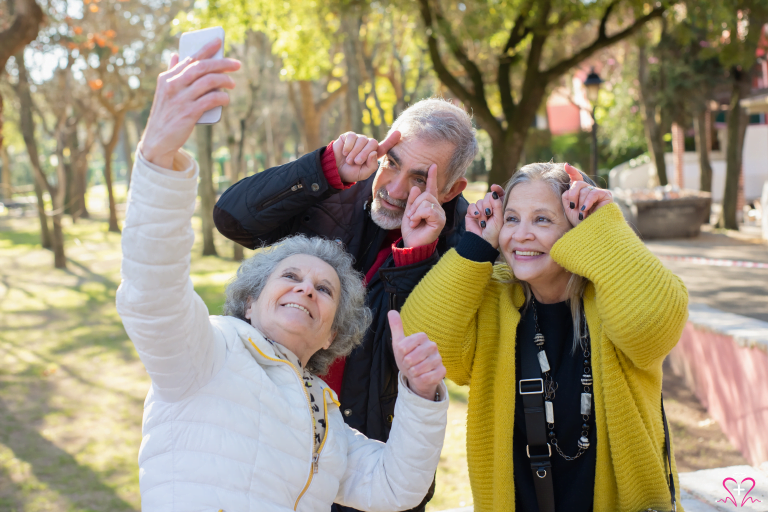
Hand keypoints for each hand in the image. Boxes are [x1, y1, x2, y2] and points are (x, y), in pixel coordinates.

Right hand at [140, 39, 240, 168]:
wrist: (158, 140)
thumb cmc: (166, 114)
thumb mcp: (164, 92)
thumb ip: (172, 73)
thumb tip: (175, 55)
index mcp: (167, 78)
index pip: (190, 58)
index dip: (206, 49)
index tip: (219, 41)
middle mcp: (173, 85)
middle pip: (201, 67)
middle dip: (221, 63)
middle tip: (236, 64)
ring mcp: (181, 99)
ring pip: (208, 81)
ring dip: (224, 80)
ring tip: (232, 83)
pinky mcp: (188, 113)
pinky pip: (211, 100)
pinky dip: (221, 97)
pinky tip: (226, 98)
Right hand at [332, 130, 400, 183]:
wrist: (335, 170)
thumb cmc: (351, 172)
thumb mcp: (363, 173)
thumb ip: (371, 166)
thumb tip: (374, 152)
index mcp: (374, 154)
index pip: (385, 146)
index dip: (391, 140)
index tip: (398, 133)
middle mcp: (368, 145)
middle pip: (373, 143)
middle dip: (364, 153)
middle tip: (356, 162)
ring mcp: (359, 139)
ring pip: (362, 140)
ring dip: (355, 152)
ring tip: (349, 160)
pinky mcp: (349, 136)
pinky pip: (352, 137)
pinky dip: (348, 146)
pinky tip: (344, 152)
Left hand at [388, 310, 445, 400]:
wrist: (416, 376)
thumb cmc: (407, 357)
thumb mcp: (399, 343)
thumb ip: (396, 327)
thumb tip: (391, 311)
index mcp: (422, 337)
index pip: (404, 346)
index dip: (401, 354)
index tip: (403, 355)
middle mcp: (432, 346)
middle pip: (410, 358)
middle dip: (406, 365)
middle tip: (408, 364)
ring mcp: (438, 359)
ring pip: (418, 369)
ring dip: (413, 373)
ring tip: (414, 370)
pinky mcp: (442, 371)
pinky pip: (427, 377)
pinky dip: (420, 379)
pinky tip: (421, 377)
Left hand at [401, 165, 444, 247]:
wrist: (412, 244)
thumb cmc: (411, 230)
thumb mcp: (409, 212)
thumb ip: (412, 200)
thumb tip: (415, 187)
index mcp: (429, 205)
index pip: (431, 188)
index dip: (432, 177)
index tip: (433, 166)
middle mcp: (437, 207)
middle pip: (425, 194)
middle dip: (414, 204)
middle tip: (411, 217)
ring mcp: (440, 213)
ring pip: (426, 201)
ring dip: (415, 211)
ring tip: (414, 221)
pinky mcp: (440, 220)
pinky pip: (428, 209)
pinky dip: (418, 215)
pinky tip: (416, 222)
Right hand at [465, 184, 504, 247]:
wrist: (482, 241)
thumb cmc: (494, 233)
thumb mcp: (499, 218)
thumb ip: (498, 204)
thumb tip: (493, 192)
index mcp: (499, 208)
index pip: (499, 194)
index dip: (497, 190)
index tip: (494, 187)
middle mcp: (490, 208)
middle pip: (488, 196)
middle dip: (488, 204)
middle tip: (489, 213)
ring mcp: (480, 210)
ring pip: (480, 201)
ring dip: (482, 211)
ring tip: (484, 221)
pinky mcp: (471, 213)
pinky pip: (472, 206)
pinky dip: (474, 211)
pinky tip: (477, 217)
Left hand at [562, 164, 612, 226]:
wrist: (590, 232)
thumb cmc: (580, 223)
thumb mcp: (569, 208)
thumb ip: (568, 195)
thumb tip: (571, 182)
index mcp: (580, 193)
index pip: (577, 179)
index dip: (572, 172)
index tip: (566, 166)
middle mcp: (589, 191)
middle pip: (578, 183)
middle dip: (573, 195)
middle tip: (573, 207)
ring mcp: (598, 192)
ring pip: (584, 189)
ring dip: (581, 203)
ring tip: (582, 214)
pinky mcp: (606, 195)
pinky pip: (593, 193)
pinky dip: (587, 201)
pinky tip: (585, 209)